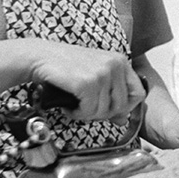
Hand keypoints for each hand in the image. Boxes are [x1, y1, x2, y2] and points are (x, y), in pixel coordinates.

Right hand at [27, 41, 145, 123]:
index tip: (108, 109)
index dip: (125, 107)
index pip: (138, 93)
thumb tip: (123, 120)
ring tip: (74, 105)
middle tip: (85, 108)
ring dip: (86, 114)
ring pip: (104, 111)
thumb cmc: (65, 67)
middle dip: (102, 113)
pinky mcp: (88, 83)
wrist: (40, 57)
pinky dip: (76, 114)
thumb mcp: (94, 77)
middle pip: (121, 106)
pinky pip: (89, 111)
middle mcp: (115, 65)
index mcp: (120, 61)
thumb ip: (111, 96)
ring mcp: (103, 73)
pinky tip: (68, 106)